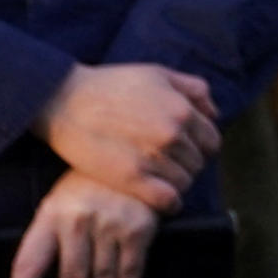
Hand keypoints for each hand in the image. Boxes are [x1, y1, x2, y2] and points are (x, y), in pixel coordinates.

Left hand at [8, 171, 161, 277]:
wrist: (136, 150)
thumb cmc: (91, 183)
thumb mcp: (62, 200)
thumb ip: (53, 234)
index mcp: (50, 216)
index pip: (29, 263)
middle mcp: (78, 222)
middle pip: (71, 277)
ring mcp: (110, 224)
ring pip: (103, 276)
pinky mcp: (139, 226)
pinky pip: (132, 267)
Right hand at [37, 63, 219, 209]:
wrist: (63, 100)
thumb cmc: (111, 85)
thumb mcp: (159, 74)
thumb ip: (194, 90)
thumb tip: (214, 114)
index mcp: (183, 111)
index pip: (211, 142)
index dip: (199, 148)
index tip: (183, 151)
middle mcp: (173, 135)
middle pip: (197, 164)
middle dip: (185, 164)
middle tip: (165, 164)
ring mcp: (152, 158)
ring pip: (184, 183)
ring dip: (174, 183)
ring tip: (156, 177)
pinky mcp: (131, 178)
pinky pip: (167, 200)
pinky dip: (169, 203)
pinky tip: (160, 199)